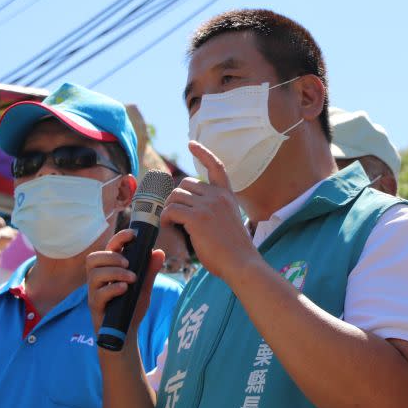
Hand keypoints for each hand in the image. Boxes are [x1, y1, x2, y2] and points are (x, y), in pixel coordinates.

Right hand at [86, 229, 164, 337]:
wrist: (126, 333)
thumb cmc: (132, 307)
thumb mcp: (144, 287)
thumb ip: (150, 270)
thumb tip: (159, 251)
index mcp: (109, 269)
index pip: (109, 248)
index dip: (118, 238)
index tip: (133, 234)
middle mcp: (98, 278)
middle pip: (93, 258)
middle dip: (112, 256)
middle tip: (128, 263)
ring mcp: (95, 292)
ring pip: (94, 274)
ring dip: (114, 272)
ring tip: (131, 278)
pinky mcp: (95, 307)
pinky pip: (99, 294)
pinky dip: (113, 288)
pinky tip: (125, 289)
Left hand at [160, 141, 260, 280]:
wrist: (242, 263)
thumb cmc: (235, 250)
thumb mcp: (229, 221)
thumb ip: (214, 210)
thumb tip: (190, 210)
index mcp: (227, 195)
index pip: (216, 166)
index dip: (203, 153)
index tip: (191, 144)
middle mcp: (218, 196)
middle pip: (185, 184)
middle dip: (175, 197)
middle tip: (173, 214)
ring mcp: (208, 205)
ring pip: (175, 196)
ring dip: (168, 208)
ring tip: (171, 223)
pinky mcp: (197, 218)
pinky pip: (171, 210)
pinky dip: (165, 218)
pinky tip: (168, 226)